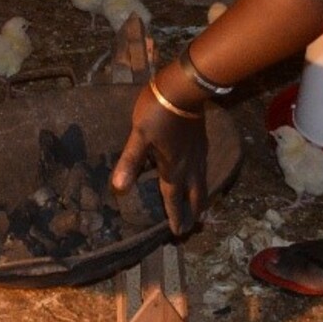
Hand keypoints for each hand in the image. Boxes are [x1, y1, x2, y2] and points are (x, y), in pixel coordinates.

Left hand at [111, 79, 209, 235]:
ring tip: (198, 208)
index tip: (179, 233)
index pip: (173, 199)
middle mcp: (190, 166)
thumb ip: (130, 162)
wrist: (185, 88)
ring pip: (203, 184)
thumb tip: (118, 188)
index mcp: (173, 168)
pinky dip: (202, 182)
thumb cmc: (158, 111)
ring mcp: (199, 154)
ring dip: (200, 199)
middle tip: (191, 227)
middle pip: (195, 196)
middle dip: (193, 213)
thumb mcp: (138, 136)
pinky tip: (198, 177)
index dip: (175, 217)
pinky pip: (204, 170)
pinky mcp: (202, 142)